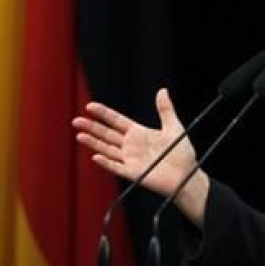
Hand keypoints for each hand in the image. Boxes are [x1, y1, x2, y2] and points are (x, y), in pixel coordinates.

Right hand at [72, 88, 195, 198]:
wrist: (187, 175)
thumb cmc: (182, 152)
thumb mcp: (174, 127)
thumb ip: (166, 110)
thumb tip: (163, 90)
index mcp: (139, 133)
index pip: (117, 121)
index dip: (104, 114)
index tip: (90, 106)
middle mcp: (131, 146)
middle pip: (107, 134)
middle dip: (92, 127)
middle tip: (77, 120)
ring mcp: (131, 160)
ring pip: (107, 149)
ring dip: (94, 143)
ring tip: (79, 135)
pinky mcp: (133, 173)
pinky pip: (117, 167)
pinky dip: (106, 162)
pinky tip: (96, 156)